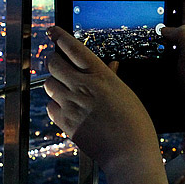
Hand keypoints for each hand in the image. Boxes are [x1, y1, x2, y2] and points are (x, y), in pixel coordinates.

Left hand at [45, 26, 167, 183]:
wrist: (129, 153)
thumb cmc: (135, 123)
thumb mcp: (126, 93)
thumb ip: (112, 77)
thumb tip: (107, 65)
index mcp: (101, 76)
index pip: (74, 48)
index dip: (60, 36)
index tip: (53, 30)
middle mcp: (83, 87)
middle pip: (54, 63)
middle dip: (53, 59)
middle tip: (57, 62)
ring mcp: (71, 105)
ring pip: (49, 84)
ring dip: (54, 82)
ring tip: (65, 87)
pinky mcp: (65, 123)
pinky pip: (51, 106)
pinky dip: (55, 104)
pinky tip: (67, 106)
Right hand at [155, 0, 184, 135]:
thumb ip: (183, 37)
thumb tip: (164, 29)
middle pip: (177, 5)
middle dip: (162, 2)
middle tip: (147, 9)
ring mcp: (181, 43)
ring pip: (168, 21)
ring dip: (155, 19)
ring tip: (142, 25)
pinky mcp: (173, 53)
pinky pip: (161, 38)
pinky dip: (152, 36)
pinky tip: (143, 44)